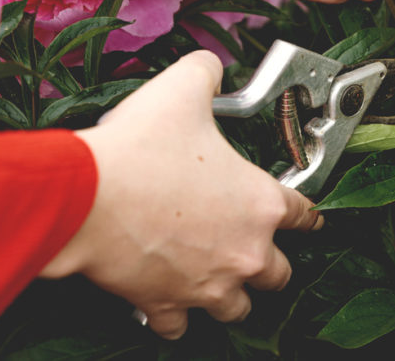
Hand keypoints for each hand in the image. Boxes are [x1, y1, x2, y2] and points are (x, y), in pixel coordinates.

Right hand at [39, 51, 322, 338]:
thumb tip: (211, 67)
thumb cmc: (138, 149)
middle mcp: (244, 250)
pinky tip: (168, 305)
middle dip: (271, 265)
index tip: (310, 219)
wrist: (85, 196)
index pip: (304, 213)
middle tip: (258, 254)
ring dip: (232, 297)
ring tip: (220, 284)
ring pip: (238, 308)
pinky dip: (175, 318)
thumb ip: (207, 72)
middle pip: (278, 273)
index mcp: (260, 202)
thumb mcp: (183, 89)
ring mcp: (207, 284)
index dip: (307, 214)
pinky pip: (179, 327)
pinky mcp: (165, 304)